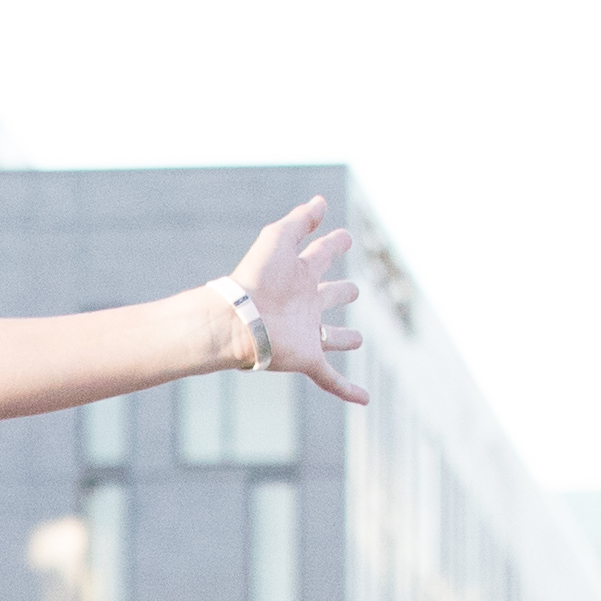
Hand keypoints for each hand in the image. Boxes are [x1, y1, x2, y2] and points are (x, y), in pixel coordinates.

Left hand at [224, 198, 371, 406]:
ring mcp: (307, 333)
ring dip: (343, 338)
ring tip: (355, 339)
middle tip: (351, 290)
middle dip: (341, 292)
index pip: (322, 255)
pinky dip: (348, 390)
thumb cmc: (255, 277)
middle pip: (329, 296)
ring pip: (331, 337)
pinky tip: (364, 400)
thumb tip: (322, 200)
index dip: (334, 244)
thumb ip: (301, 220)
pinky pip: (330, 379)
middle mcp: (306, 303)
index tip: (344, 237)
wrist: (236, 319)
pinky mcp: (306, 358)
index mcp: (300, 274)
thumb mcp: (279, 239)